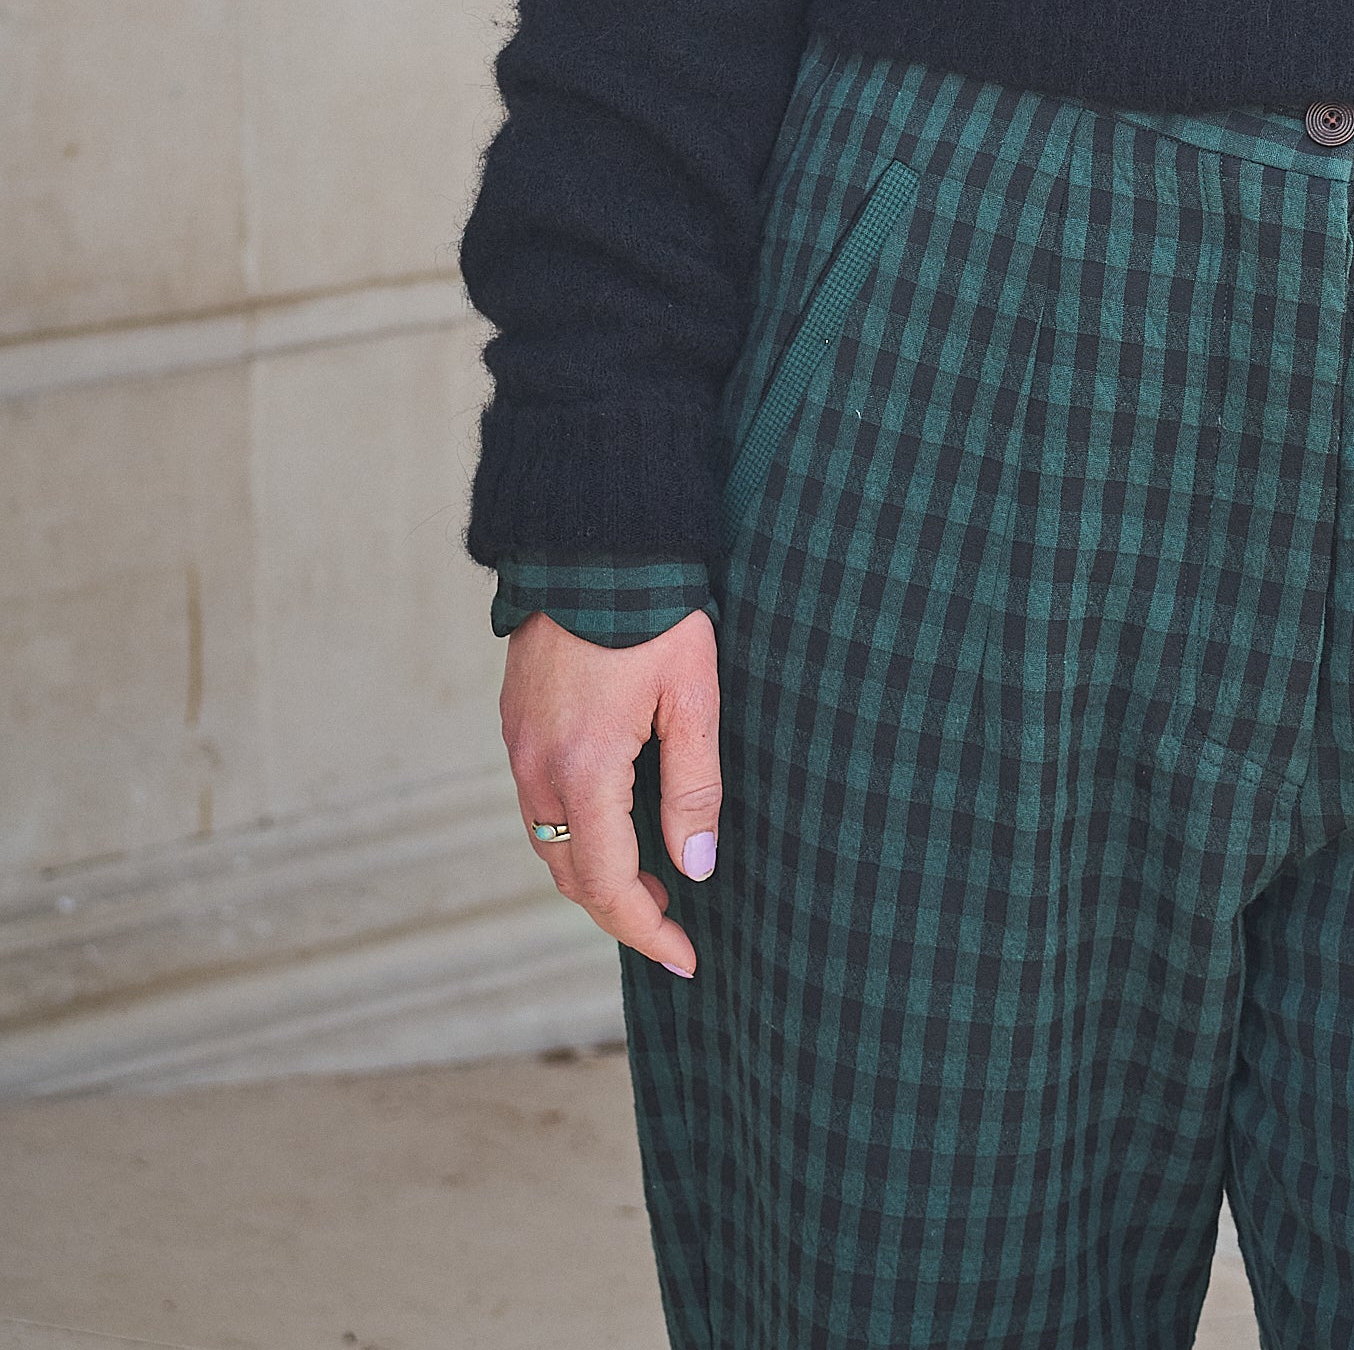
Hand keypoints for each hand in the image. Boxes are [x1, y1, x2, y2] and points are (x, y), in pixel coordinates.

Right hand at [499, 607, 721, 978]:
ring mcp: (518, 742)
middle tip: (672, 929)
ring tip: (650, 884)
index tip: (685, 957)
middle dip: (619, 912)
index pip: (605, 883)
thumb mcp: (694, 697)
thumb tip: (697, 867)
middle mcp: (537, 765)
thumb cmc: (656, 610)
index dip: (645, 929)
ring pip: (548, 841)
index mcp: (583, 767)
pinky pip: (538, 801)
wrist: (595, 536)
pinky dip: (572, 833)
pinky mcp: (515, 719)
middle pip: (569, 873)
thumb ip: (694, 788)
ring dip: (593, 873)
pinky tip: (613, 824)